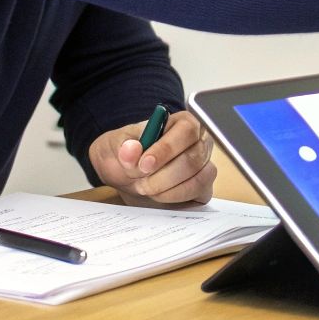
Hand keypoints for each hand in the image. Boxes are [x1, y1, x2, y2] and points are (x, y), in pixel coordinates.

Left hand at [88, 110, 217, 205]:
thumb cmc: (126, 154)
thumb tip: (132, 149)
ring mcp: (204, 165)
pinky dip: (176, 198)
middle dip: (163, 176)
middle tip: (140, 183)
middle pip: (193, 158)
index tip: (144, 165)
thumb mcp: (114, 145)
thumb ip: (122, 146)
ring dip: (168, 189)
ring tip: (146, 188)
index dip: (166, 148)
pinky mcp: (204, 186)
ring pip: (199, 178)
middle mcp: (199, 141)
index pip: (186, 130)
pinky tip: (158, 195)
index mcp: (181, 122)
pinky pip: (200, 192)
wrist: (126, 176)